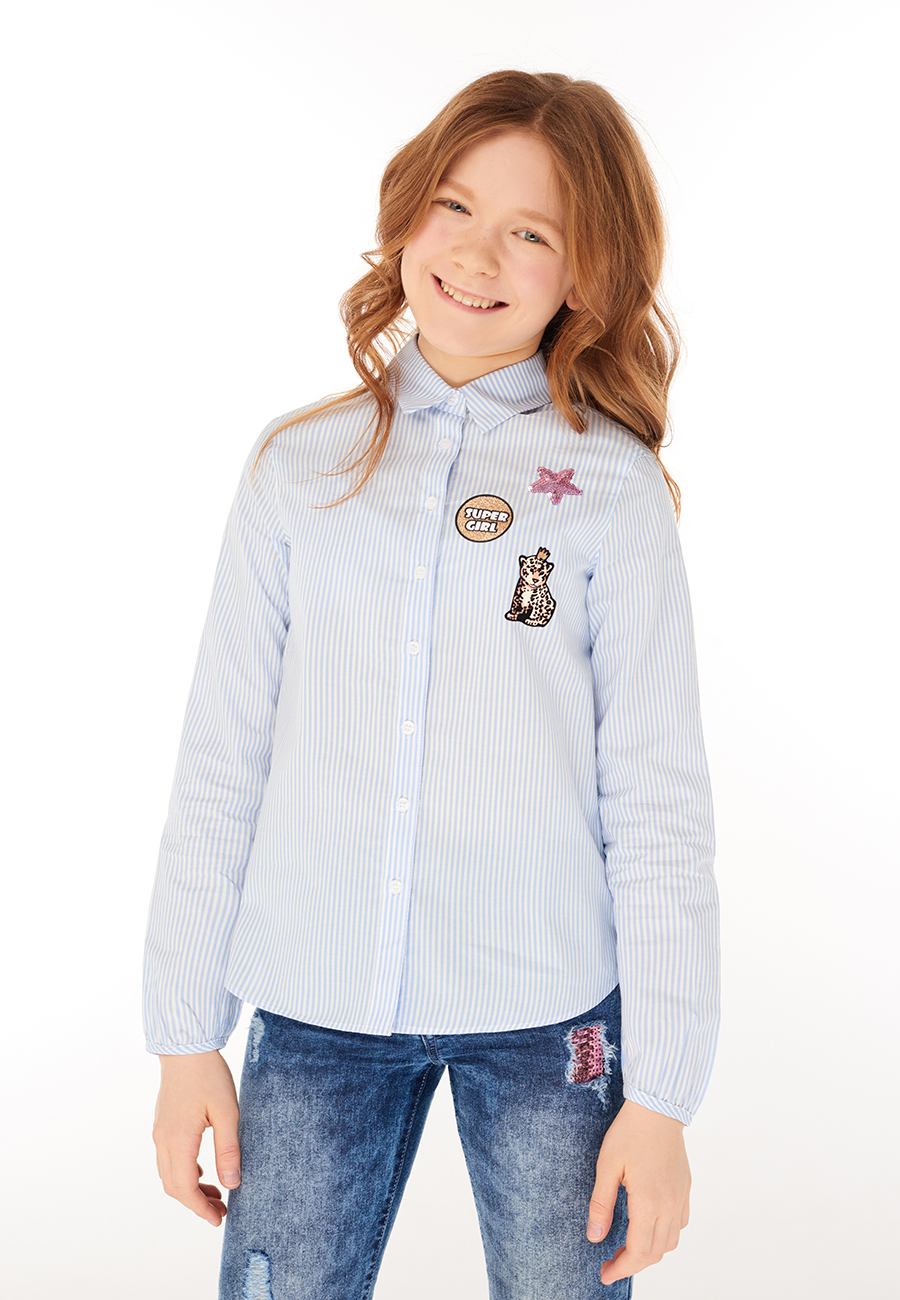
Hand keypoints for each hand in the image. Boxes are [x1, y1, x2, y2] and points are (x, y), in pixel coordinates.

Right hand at [152, 1049, 240, 1226]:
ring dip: (189, 1189)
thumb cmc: (209, 1076)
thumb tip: (232, 1184)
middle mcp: (163, 1140)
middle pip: (174, 1187)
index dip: (200, 1209)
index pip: (185, 1189)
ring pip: (169, 1175)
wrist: (186, 1048)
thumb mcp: (227, 1112)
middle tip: (221, 1211)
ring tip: (216, 1194)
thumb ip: (228, 1150)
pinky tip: (202, 1171)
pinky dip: (184, 1173)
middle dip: (196, 1204)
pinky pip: (168, 1160)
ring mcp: (160, 1133)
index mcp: (179, 1140)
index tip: (218, 1219)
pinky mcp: (163, 1125)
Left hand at [586, 1098, 689, 1284]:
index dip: (621, 1268)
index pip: (639, 1252)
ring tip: (627, 1248)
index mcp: (649, 1202)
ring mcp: (681, 1197)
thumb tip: (594, 1237)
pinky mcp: (685, 1188)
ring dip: (650, 1252)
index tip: (604, 1273)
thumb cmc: (629, 1133)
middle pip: (656, 1253)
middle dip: (632, 1264)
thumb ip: (601, 1204)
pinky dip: (665, 1235)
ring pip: (671, 1242)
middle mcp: (670, 1205)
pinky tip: (648, 1226)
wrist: (657, 1108)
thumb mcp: (606, 1166)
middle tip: (610, 1263)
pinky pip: (680, 1224)